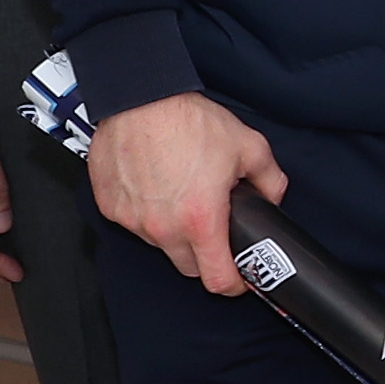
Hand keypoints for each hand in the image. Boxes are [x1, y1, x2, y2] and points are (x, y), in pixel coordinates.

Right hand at [91, 92, 285, 291]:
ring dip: (174, 233)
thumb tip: (274, 199)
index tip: (241, 278)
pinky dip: (148, 215)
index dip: (234, 284)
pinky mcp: (110, 208)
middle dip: (205, 257)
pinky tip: (158, 188)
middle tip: (215, 230)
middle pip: (188, 267)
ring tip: (184, 198)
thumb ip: (270, 181)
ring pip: (160, 245)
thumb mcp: (250, 148)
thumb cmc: (189, 121)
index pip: (217, 280)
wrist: (139, 99)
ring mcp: (132, 220)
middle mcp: (163, 228)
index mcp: (201, 220)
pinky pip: (135, 224)